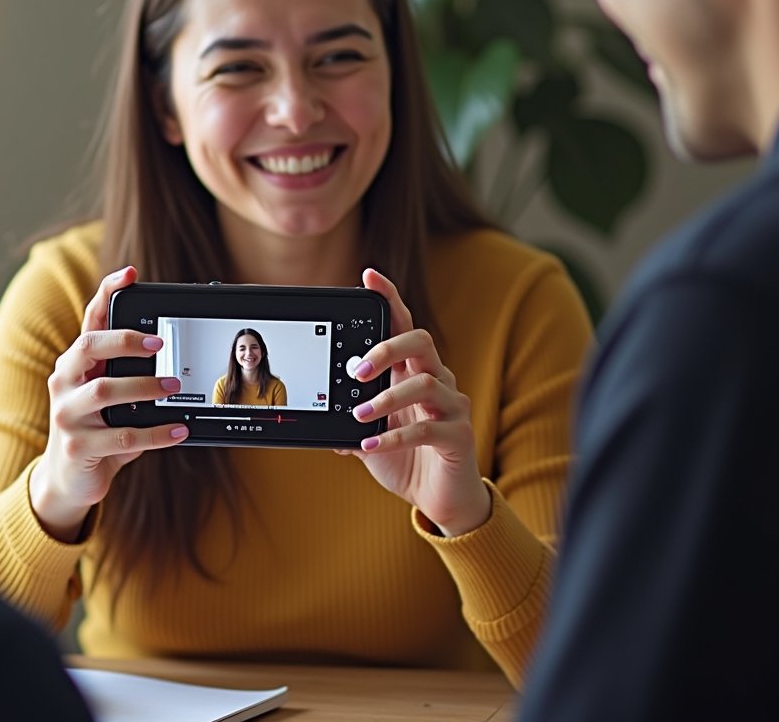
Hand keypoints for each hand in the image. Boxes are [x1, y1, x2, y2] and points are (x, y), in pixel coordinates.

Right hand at [29, 265, 188, 541]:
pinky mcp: (78, 447)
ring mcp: (67, 415)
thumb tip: (172, 350)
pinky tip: (177, 429)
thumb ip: (129, 372)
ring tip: (173, 385)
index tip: (129, 273)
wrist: (68, 479)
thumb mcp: (111, 395)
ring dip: (144, 386)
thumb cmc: (97, 427)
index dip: (106, 292)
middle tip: (159, 343)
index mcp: (76, 363)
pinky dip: (156, 433)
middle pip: (88, 347)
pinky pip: (123, 436)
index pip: (90, 319)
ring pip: (104, 391)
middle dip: (125, 339)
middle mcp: (65, 382)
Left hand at [344, 268, 490, 536]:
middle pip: (421, 342)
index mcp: (412, 372)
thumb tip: (319, 412)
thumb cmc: (408, 460)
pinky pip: (428, 428)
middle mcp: (437, 381)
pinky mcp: (459, 436)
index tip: (369, 276)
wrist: (442, 502)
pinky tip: (371, 446)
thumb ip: (350, 421)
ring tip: (359, 416)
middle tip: (357, 370)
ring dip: (387, 399)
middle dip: (387, 348)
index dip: (389, 298)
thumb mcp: (370, 437)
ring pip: (426, 383)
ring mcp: (452, 407)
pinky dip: (396, 436)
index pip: (403, 325)